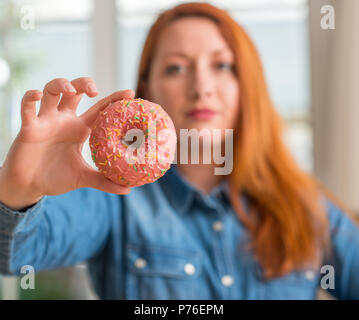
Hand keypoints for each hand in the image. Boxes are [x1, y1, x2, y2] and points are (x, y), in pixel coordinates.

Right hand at [0, 77, 133, 208]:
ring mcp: (46, 121)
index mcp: (80, 129)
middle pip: (75, 92)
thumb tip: (128, 190)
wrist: (30, 186)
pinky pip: (27, 107)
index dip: (114, 99)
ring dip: (61, 84)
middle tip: (94, 90)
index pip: (99, 109)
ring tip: (71, 90)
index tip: (130, 93)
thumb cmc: (56, 178)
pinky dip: (30, 97)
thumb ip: (104, 181)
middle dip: (84, 84)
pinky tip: (38, 95)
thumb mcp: (83, 178)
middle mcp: (64, 121)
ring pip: (52, 91)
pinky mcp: (28, 127)